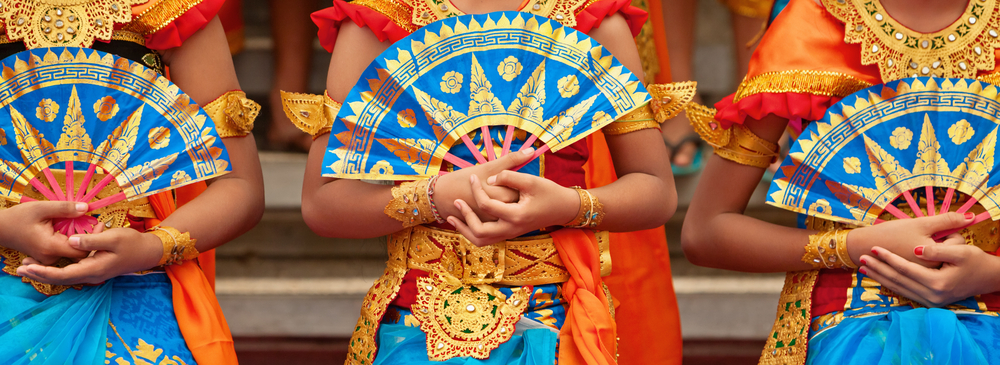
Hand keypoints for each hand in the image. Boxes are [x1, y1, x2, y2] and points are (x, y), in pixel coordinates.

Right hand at [0, 201, 90, 264]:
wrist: (0, 229)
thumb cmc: (18, 217)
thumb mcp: (41, 208)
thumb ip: (64, 208)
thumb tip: (87, 208)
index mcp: (51, 247)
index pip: (82, 250)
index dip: (94, 239)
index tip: (100, 224)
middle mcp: (50, 258)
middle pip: (80, 253)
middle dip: (90, 239)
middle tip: (98, 223)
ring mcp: (48, 260)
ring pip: (72, 252)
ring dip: (81, 239)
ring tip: (87, 223)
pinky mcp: (47, 257)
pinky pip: (65, 251)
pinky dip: (72, 240)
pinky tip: (75, 228)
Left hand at [17, 228, 162, 284]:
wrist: (148, 252)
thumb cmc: (132, 243)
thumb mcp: (113, 237)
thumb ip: (91, 240)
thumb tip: (71, 241)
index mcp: (93, 268)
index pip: (63, 275)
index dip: (43, 272)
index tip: (28, 268)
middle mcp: (91, 275)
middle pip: (60, 280)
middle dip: (39, 275)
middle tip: (19, 270)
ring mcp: (92, 274)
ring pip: (64, 277)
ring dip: (45, 273)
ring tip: (27, 268)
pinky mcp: (94, 270)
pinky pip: (71, 274)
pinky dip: (56, 271)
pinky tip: (48, 265)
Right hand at [434, 148, 534, 221]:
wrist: (441, 198)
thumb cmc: (462, 179)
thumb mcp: (487, 167)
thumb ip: (511, 159)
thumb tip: (532, 150)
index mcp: (503, 196)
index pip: (524, 189)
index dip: (522, 181)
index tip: (516, 176)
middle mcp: (502, 213)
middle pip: (520, 201)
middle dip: (517, 191)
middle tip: (510, 184)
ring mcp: (495, 223)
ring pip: (512, 211)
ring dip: (511, 203)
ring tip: (502, 193)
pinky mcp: (489, 228)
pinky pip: (502, 219)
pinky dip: (503, 211)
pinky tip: (497, 202)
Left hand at [448, 170, 578, 245]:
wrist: (563, 208)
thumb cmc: (549, 192)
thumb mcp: (531, 180)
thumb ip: (508, 177)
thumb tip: (488, 181)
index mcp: (516, 215)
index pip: (486, 205)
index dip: (476, 189)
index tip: (472, 176)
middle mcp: (512, 228)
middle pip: (480, 231)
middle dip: (465, 217)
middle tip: (456, 202)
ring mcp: (511, 233)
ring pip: (481, 240)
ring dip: (465, 230)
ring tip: (452, 218)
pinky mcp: (510, 233)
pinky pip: (487, 239)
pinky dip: (474, 232)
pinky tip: (467, 220)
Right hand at [847, 212, 975, 267]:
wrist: (863, 246)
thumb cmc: (892, 234)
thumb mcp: (921, 224)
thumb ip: (947, 220)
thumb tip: (972, 216)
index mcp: (935, 262)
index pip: (958, 245)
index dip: (949, 234)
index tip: (935, 230)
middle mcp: (931, 273)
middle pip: (950, 253)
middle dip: (943, 242)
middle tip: (926, 235)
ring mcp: (923, 276)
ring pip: (941, 259)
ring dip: (935, 249)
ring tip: (919, 242)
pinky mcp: (914, 276)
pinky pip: (929, 266)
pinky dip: (926, 257)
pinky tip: (916, 250)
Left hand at [857, 235, 999, 307]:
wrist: (987, 277)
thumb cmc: (975, 261)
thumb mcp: (961, 251)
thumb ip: (936, 250)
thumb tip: (915, 249)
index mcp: (938, 283)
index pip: (905, 269)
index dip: (888, 258)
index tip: (873, 248)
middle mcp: (932, 296)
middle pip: (898, 280)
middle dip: (878, 268)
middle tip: (861, 258)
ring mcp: (931, 302)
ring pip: (898, 288)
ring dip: (880, 277)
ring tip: (864, 268)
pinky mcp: (930, 302)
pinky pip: (905, 292)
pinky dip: (890, 284)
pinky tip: (879, 277)